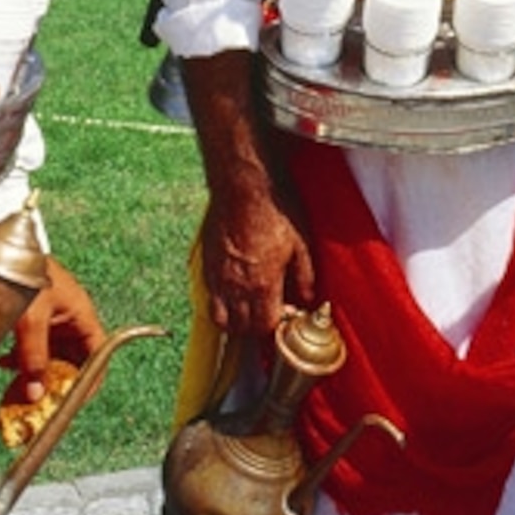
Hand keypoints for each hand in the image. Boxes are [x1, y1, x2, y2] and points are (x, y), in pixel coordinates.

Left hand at [7, 254, 108, 406]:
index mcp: (81, 314)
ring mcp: (50, 321)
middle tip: (40, 406)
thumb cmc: (21, 271)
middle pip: (73, 362)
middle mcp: (69, 320)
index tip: (70, 405)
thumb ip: (34, 357)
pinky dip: (21, 364)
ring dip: (37, 378)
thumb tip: (36, 394)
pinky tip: (6, 367)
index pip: (98, 357)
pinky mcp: (32, 321)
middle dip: (58, 385)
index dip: (89, 383)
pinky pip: (33, 351)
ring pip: (51, 359)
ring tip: (19, 393)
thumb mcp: (30, 318)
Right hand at [204, 173, 315, 340]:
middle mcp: (236, 287)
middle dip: (256, 329)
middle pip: (242, 328)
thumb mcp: (301, 244)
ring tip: (248, 311)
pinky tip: (234, 292)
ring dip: (235, 322)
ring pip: (221, 319)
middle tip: (268, 315)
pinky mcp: (207, 265)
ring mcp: (218, 277)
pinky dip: (220, 304)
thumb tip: (307, 299)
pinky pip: (209, 298)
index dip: (275, 328)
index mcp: (262, 284)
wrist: (243, 186)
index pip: (264, 327)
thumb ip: (305, 277)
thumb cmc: (275, 210)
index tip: (283, 318)